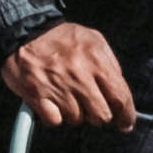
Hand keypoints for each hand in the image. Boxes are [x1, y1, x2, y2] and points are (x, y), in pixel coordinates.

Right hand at [2, 21, 133, 129]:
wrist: (25, 28)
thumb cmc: (62, 38)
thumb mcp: (93, 40)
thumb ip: (110, 65)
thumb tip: (121, 96)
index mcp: (95, 59)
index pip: (121, 98)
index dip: (126, 116)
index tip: (125, 123)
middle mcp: (78, 73)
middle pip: (102, 116)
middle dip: (97, 114)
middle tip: (89, 104)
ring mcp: (57, 85)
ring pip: (77, 120)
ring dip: (73, 112)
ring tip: (65, 94)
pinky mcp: (37, 95)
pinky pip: (55, 121)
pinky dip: (54, 115)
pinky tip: (52, 100)